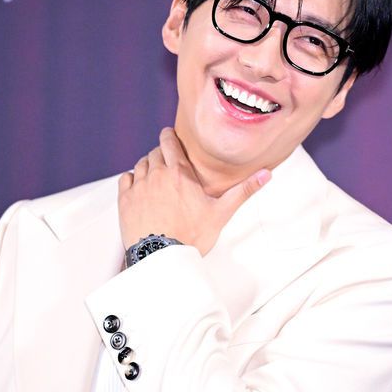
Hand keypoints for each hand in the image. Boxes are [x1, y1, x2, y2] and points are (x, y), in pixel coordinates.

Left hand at [118, 127, 270, 255]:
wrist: (162, 257)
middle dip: (160, 154)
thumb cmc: (192, 236)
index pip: (169, 142)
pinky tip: (139, 187)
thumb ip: (243, 191)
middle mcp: (156, 174)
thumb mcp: (221, 212)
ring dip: (147, 166)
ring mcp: (139, 187)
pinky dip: (132, 179)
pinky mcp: (125, 200)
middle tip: (166, 161)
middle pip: (154, 153)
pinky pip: (126, 179)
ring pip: (140, 165)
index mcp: (179, 173)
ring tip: (155, 175)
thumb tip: (266, 175)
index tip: (169, 135)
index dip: (169, 136)